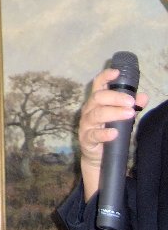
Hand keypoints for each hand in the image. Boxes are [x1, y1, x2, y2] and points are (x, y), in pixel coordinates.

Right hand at [78, 69, 147, 198]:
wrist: (98, 157)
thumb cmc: (108, 131)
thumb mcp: (121, 118)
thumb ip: (131, 106)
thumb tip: (144, 96)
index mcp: (96, 102)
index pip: (98, 85)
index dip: (105, 77)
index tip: (116, 72)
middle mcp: (88, 110)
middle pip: (98, 98)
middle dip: (115, 97)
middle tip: (131, 102)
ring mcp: (86, 124)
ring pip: (96, 114)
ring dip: (114, 113)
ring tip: (129, 114)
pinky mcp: (86, 139)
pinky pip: (94, 134)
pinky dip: (104, 133)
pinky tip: (115, 133)